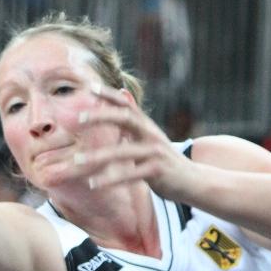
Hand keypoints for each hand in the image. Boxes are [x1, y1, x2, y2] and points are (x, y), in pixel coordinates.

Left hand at [67, 83, 197, 199]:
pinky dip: (110, 179)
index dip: (110, 94)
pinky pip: (130, 175)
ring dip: (98, 156)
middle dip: (102, 115)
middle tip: (79, 117)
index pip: (127, 105)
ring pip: (123, 152)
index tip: (90, 87)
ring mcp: (156, 152)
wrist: (194, 181)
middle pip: (126, 118)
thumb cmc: (163, 158)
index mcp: (146, 126)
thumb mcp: (149, 135)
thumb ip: (133, 117)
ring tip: (77, 161)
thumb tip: (122, 91)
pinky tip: (92, 184)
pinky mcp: (157, 171)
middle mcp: (151, 135)